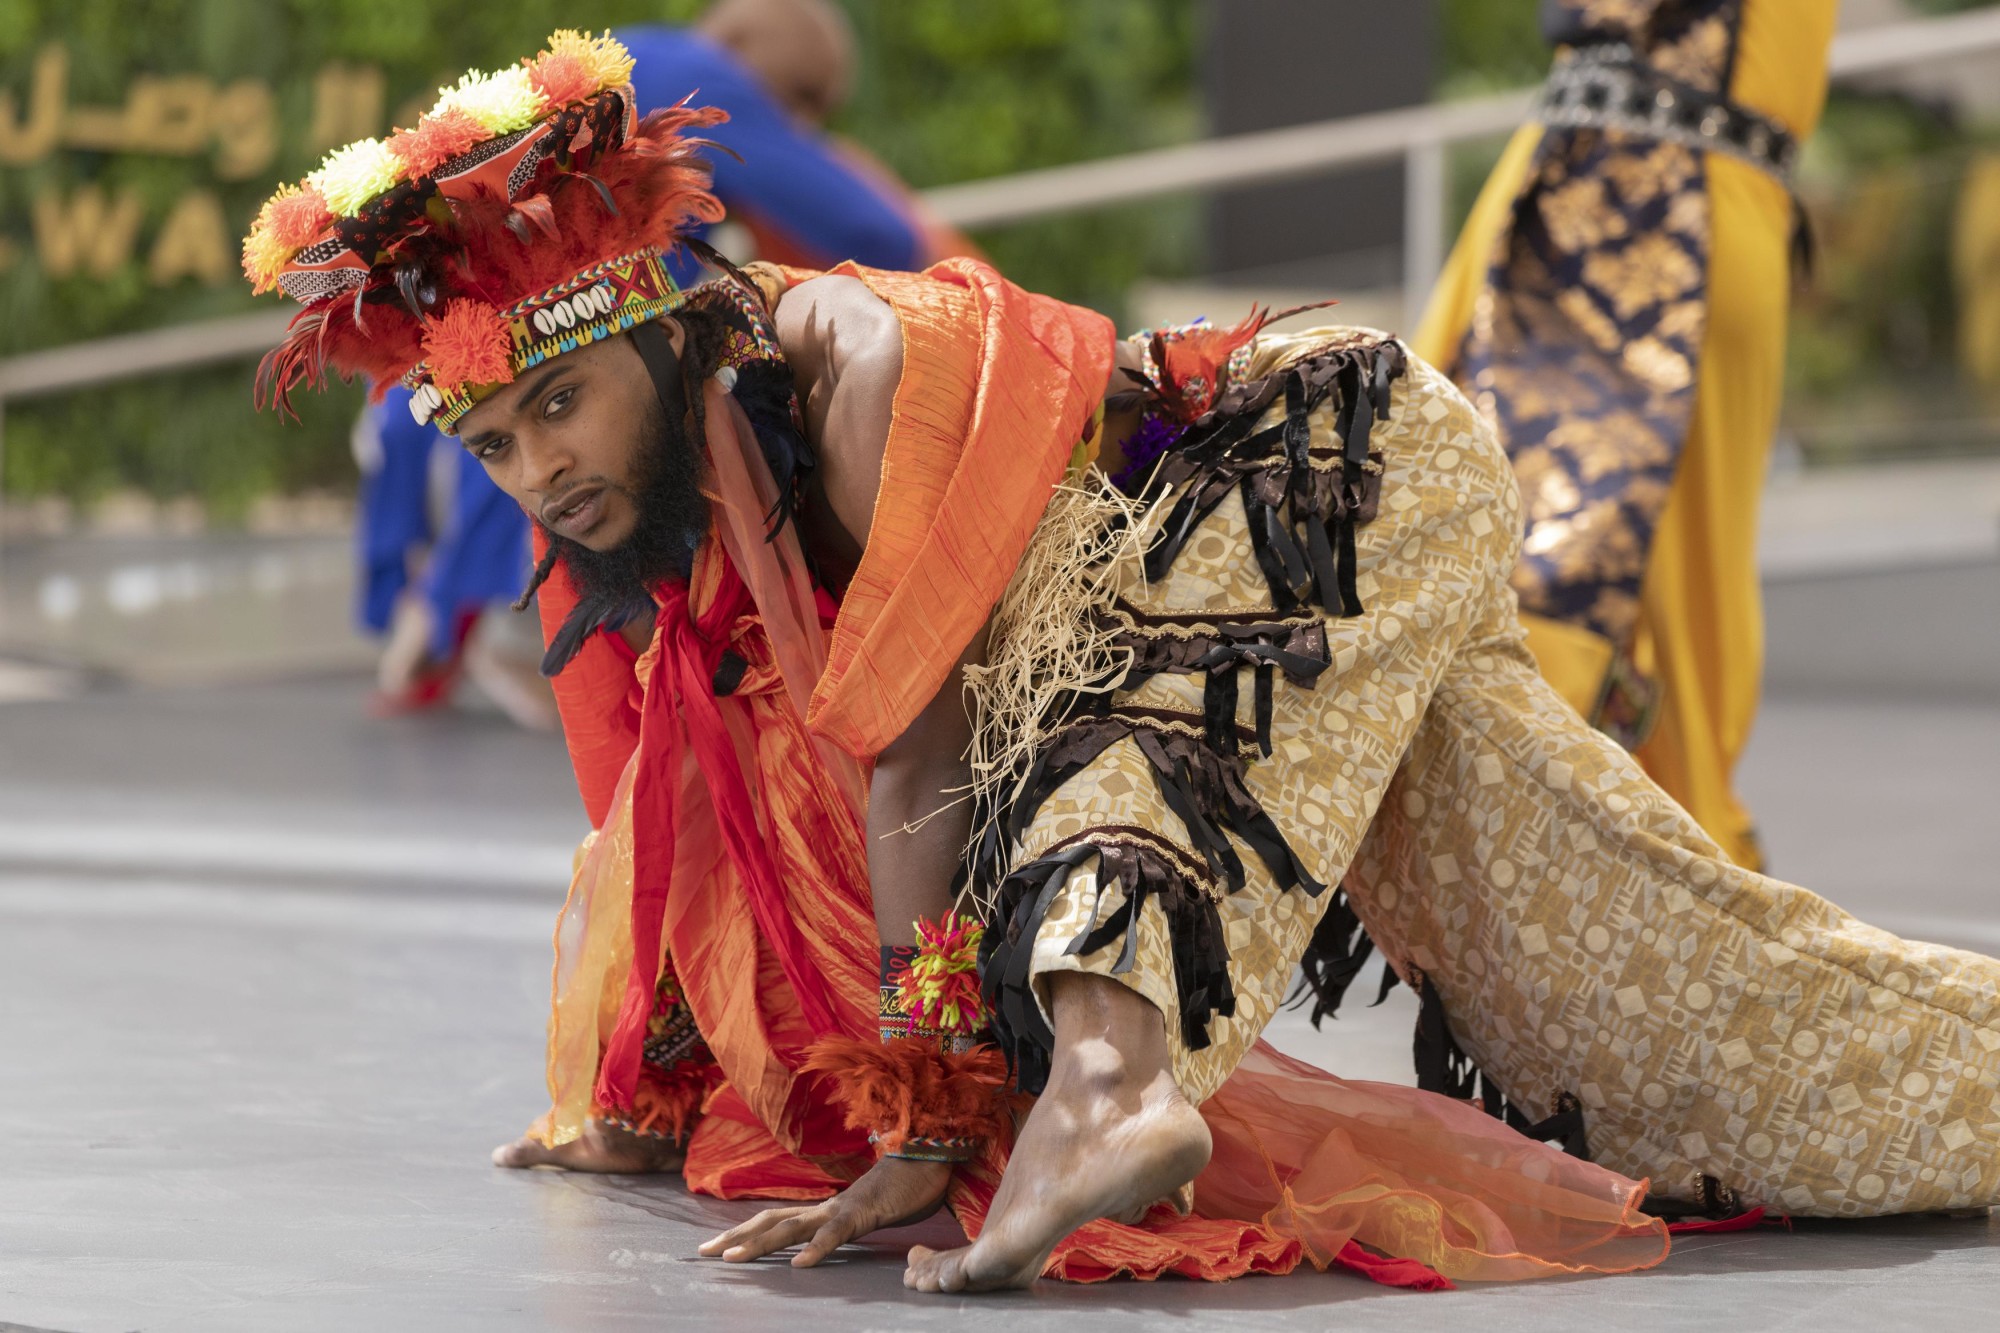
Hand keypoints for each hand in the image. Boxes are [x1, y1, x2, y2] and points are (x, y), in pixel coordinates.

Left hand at [697, 1156, 951, 1266]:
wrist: (928, 1155)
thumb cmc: (902, 1185)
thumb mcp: (867, 1212)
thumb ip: (848, 1224)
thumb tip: (832, 1238)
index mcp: (823, 1209)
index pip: (774, 1220)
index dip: (744, 1231)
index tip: (717, 1246)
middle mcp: (824, 1207)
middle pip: (770, 1221)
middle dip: (735, 1237)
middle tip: (703, 1252)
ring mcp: (840, 1209)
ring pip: (791, 1227)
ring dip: (760, 1243)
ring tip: (732, 1258)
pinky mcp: (862, 1213)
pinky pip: (836, 1234)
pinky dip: (817, 1249)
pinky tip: (800, 1265)